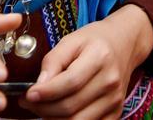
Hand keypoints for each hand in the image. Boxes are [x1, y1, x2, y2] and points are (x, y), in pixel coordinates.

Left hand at [21, 4, 152, 119]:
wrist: (124, 43)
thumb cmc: (95, 40)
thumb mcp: (72, 40)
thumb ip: (53, 60)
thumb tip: (38, 85)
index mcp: (99, 57)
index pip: (70, 82)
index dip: (47, 92)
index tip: (28, 94)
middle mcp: (110, 81)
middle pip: (72, 106)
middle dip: (44, 108)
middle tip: (28, 102)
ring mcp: (115, 100)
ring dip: (53, 119)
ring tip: (40, 108)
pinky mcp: (116, 112)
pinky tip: (57, 114)